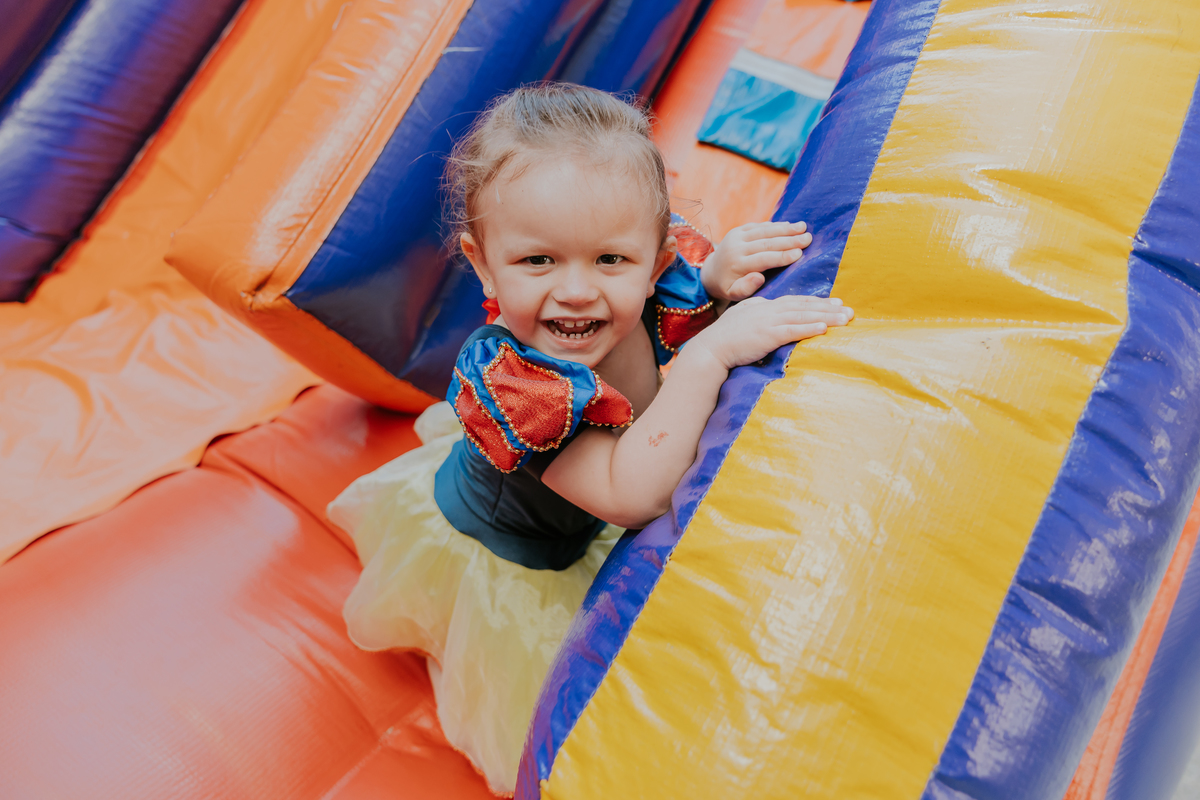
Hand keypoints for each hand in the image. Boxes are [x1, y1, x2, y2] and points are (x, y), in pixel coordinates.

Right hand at [686, 295, 851, 370]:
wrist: (711, 348)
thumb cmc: (724, 336)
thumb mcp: (741, 316)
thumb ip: (755, 309)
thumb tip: (764, 307)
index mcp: (765, 306)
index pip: (796, 302)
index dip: (816, 302)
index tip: (834, 303)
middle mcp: (770, 310)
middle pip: (805, 306)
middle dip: (829, 307)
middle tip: (849, 309)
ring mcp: (769, 321)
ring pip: (804, 316)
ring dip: (827, 316)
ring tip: (846, 318)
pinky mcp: (768, 335)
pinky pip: (793, 330)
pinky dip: (810, 327)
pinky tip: (825, 327)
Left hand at [701, 221, 812, 300]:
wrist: (712, 272)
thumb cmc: (728, 286)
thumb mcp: (733, 293)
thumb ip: (745, 288)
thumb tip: (759, 277)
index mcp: (736, 264)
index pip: (763, 259)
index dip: (782, 256)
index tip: (800, 253)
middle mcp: (735, 247)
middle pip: (766, 242)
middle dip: (789, 240)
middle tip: (808, 238)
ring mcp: (736, 236)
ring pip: (764, 231)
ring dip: (785, 228)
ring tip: (803, 227)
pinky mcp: (738, 229)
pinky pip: (759, 226)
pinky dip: (775, 225)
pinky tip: (789, 225)